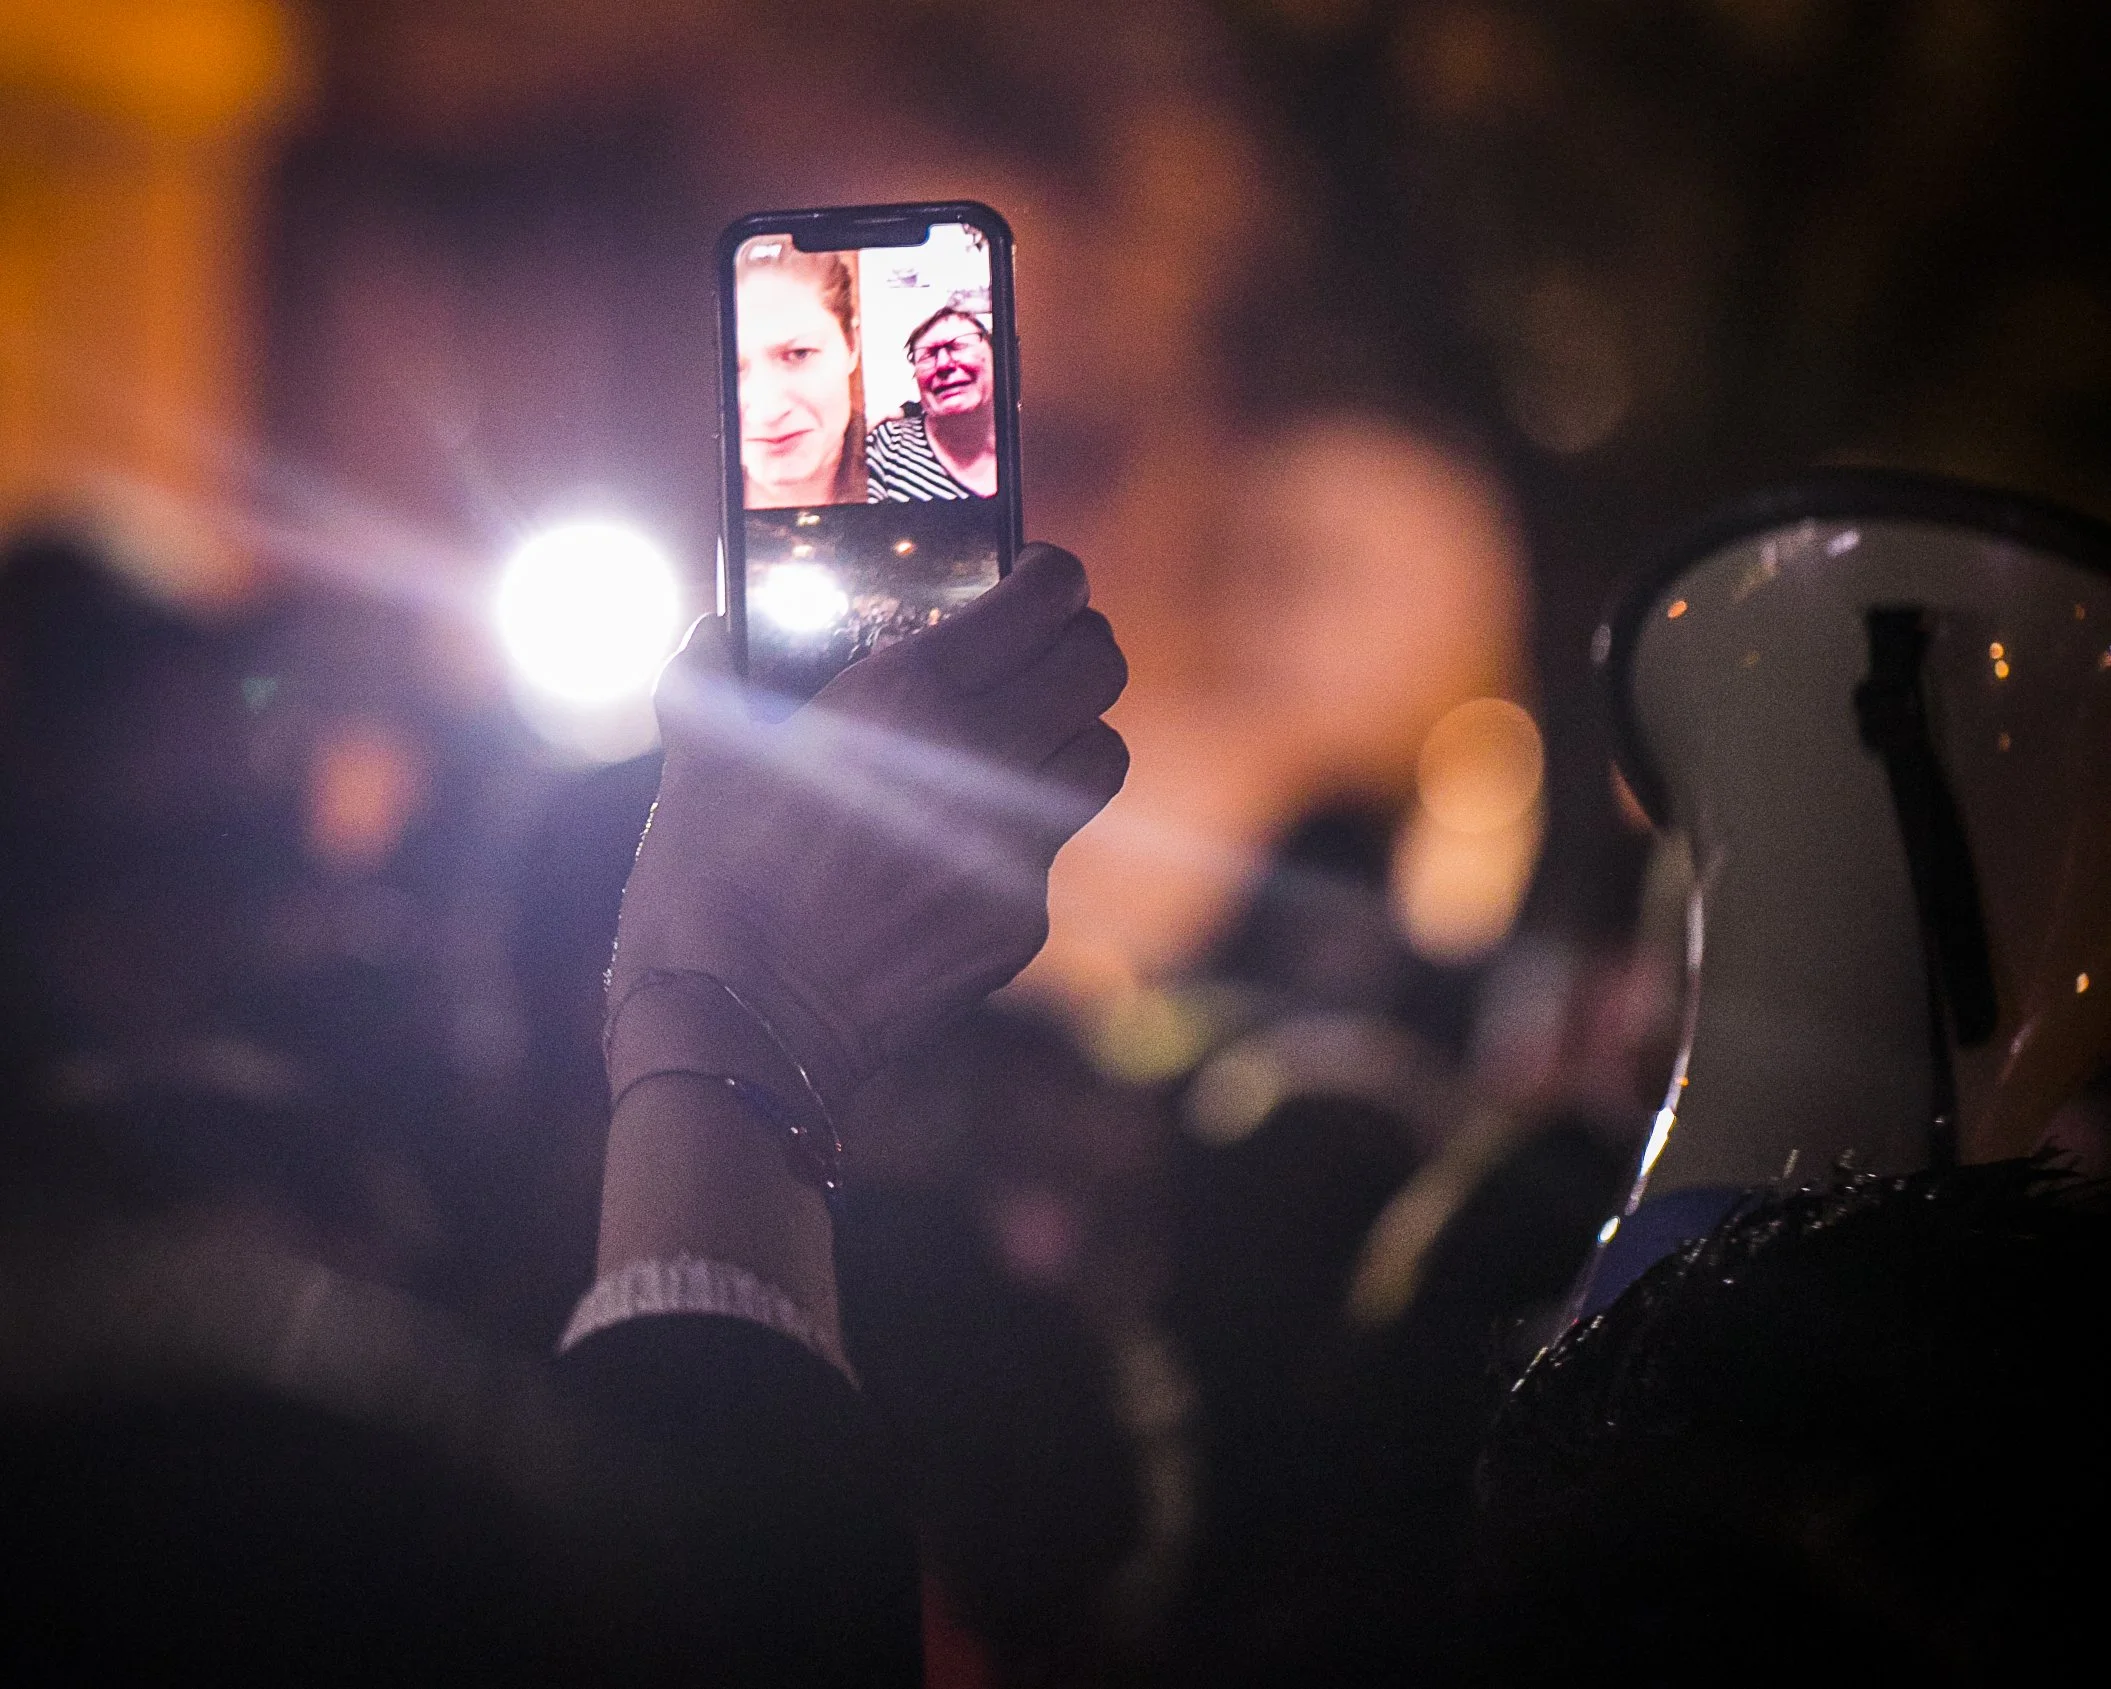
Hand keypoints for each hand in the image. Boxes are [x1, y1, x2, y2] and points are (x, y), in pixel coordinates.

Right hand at [607, 544, 1127, 1111]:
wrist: (742, 1023)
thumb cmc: (708, 877)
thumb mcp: (698, 750)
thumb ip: (714, 669)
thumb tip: (712, 626)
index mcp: (909, 691)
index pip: (1047, 596)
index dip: (1050, 577)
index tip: (1034, 578)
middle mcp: (984, 757)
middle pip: (1100, 667)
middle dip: (1078, 646)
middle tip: (1038, 653)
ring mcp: (1015, 845)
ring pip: (1104, 755)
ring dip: (1073, 735)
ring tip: (1022, 742)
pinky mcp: (1022, 919)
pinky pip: (1050, 854)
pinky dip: (1018, 838)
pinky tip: (953, 850)